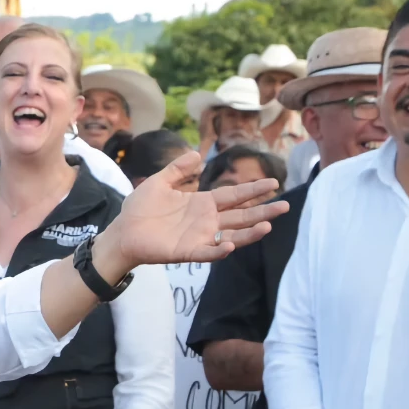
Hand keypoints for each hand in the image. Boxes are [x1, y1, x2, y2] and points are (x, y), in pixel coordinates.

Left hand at [97, 151, 286, 271]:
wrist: (122, 232)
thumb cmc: (140, 209)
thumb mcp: (159, 182)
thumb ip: (177, 169)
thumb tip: (197, 155)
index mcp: (202, 203)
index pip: (234, 195)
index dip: (253, 189)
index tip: (274, 182)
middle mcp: (206, 221)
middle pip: (241, 215)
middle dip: (263, 211)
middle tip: (285, 206)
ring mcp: (199, 237)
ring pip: (231, 234)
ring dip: (249, 232)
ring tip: (268, 226)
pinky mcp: (187, 252)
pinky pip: (207, 253)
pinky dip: (219, 250)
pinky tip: (230, 244)